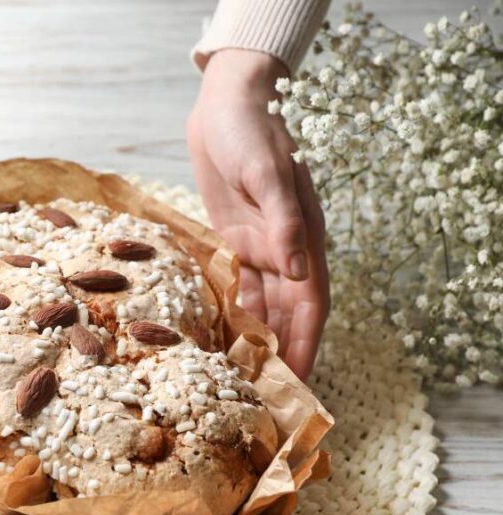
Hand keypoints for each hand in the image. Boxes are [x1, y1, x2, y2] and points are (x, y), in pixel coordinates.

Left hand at [187, 49, 329, 380]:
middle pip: (285, 315)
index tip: (301, 383)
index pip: (310, 304)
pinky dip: (228, 312)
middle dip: (280, 355)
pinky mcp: (231, 240)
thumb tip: (299, 270)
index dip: (307, 344)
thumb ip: (282, 221)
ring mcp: (258, 246)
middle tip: (266, 397)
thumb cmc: (251, 130)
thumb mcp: (268, 172)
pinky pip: (232, 286)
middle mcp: (284, 249)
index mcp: (302, 238)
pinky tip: (216, 338)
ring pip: (259, 306)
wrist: (226, 104)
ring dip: (253, 340)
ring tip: (240, 379)